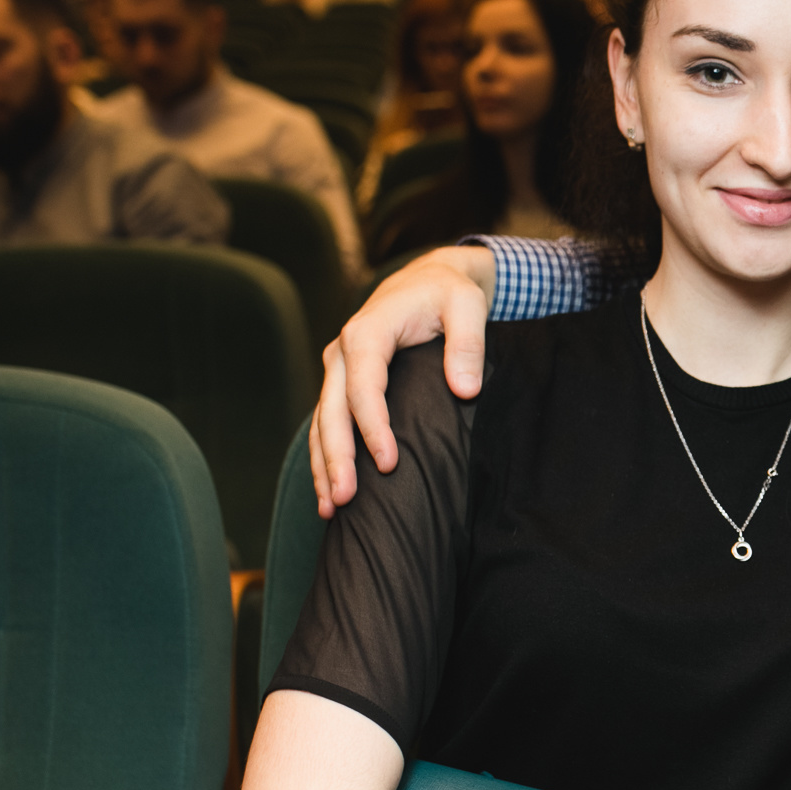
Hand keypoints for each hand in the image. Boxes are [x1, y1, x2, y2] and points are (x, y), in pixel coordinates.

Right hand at [310, 245, 494, 516]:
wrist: (427, 280)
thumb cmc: (448, 293)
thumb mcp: (467, 305)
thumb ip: (467, 343)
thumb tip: (465, 389)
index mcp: (368, 332)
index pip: (364, 386)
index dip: (373, 427)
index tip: (388, 463)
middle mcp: (343, 352)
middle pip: (333, 411)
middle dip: (336, 457)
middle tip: (345, 500)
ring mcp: (338, 369)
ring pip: (323, 422)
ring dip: (324, 465)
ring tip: (330, 509)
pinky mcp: (342, 384)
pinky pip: (328, 423)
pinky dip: (325, 456)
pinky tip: (329, 490)